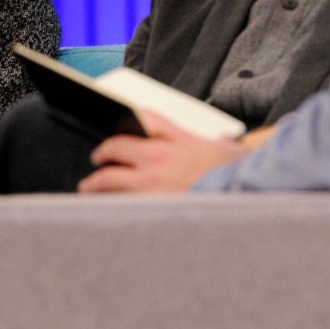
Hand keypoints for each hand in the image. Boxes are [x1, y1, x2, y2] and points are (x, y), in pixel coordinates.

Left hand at [78, 112, 249, 193]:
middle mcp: (161, 158)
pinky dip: (107, 206)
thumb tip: (221, 147)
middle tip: (98, 159)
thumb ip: (218, 147)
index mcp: (180, 140)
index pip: (145, 118)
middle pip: (118, 146)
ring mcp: (151, 185)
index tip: (121, 124)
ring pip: (109, 179)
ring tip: (88, 188)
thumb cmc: (236, 179)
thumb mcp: (229, 153)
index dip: (130, 118)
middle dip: (104, 153)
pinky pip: (118, 206)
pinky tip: (102, 210)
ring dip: (95, 183)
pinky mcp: (147, 209)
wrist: (242, 202)